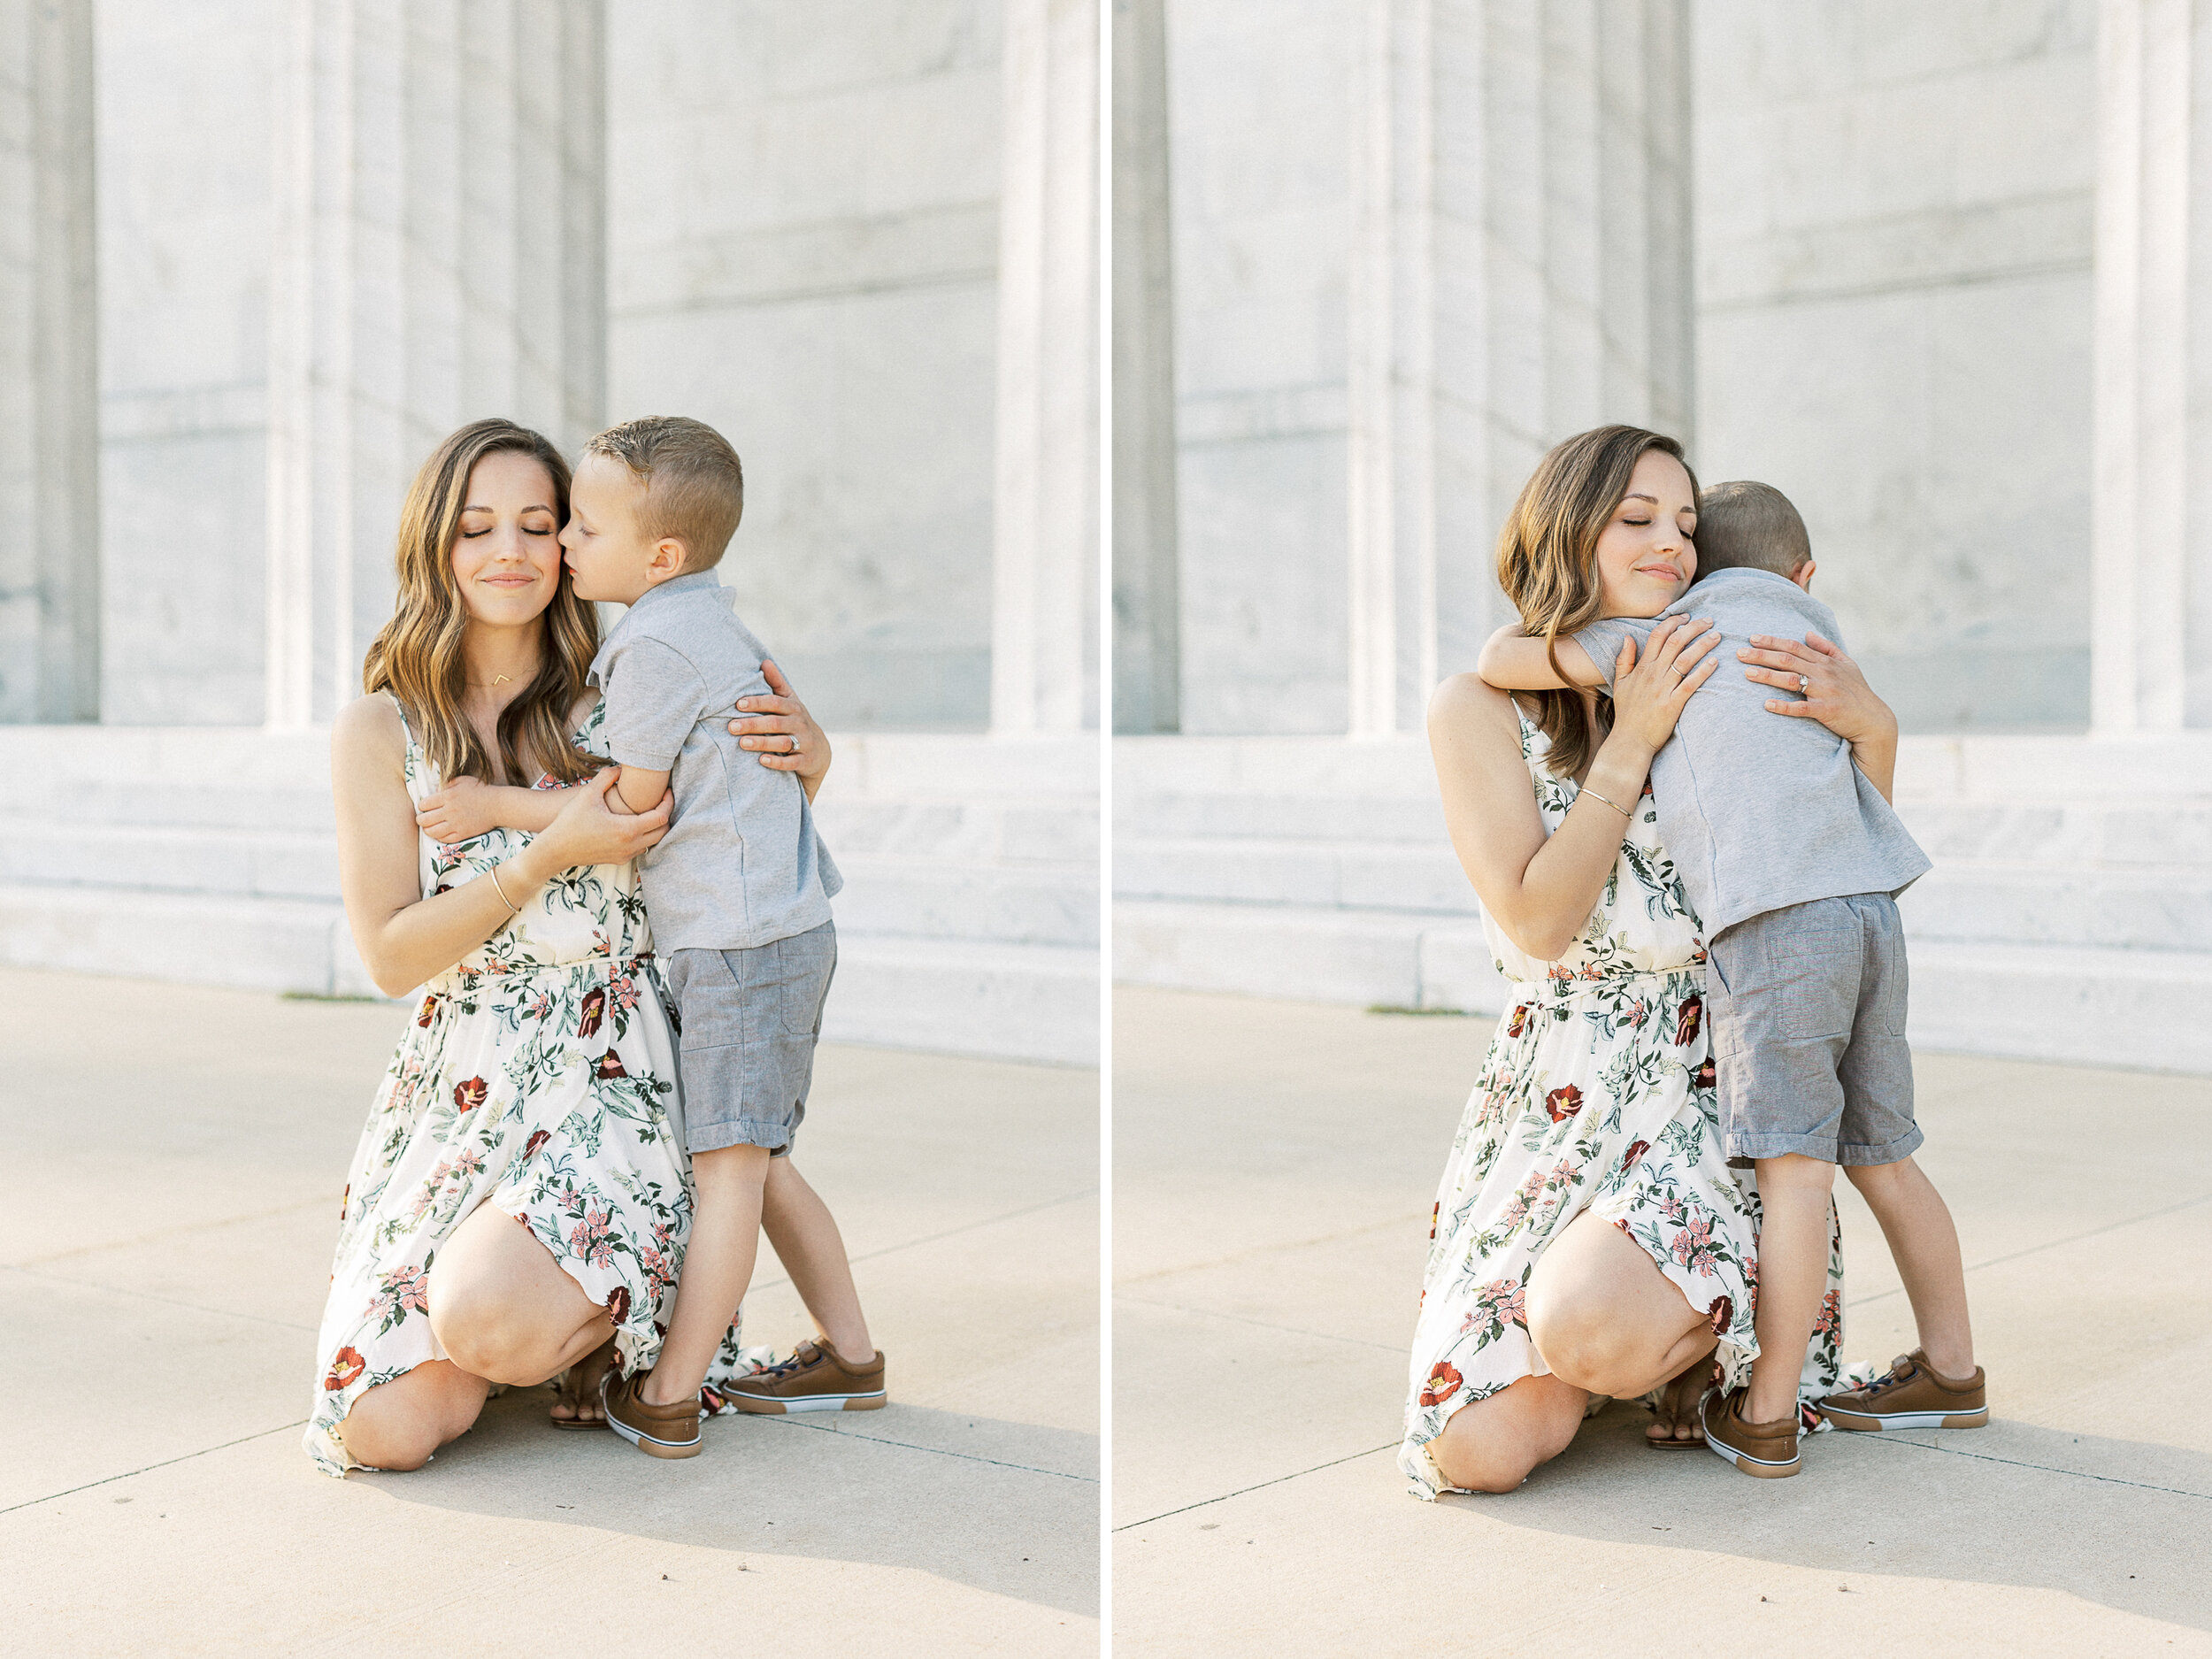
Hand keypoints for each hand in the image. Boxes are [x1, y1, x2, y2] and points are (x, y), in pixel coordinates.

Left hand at [415, 775, 498, 844]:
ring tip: (430, 828)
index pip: (423, 804)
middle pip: (424, 820)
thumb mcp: (462, 780)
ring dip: (427, 830)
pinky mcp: (463, 833)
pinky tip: (441, 833)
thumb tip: (435, 790)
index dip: (422, 806)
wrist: (497, 805)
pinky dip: (439, 837)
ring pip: (431, 832)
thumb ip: (447, 784)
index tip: (425, 807)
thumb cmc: (481, 790)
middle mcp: (449, 811)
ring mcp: (456, 824)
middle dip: (421, 820)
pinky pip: (444, 839)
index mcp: (447, 796)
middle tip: (423, 819)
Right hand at [517, 769, 669, 878]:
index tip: (667, 791)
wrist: (555, 850)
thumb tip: (620, 768)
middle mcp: (630, 846)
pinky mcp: (619, 860)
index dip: (668, 802)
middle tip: (661, 800)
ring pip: (653, 842)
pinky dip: (644, 836)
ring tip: (649, 810)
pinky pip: (641, 848)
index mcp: (627, 830)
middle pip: (663, 831)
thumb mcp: (588, 795)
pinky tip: (635, 823)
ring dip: (656, 827)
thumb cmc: (570, 822)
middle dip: (665, 814)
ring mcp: (626, 855)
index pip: (661, 817)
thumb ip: (606, 777)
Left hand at [729, 659, 829, 788]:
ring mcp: (804, 742)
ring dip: (762, 743)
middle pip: (775, 723)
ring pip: (782, 743)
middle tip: (731, 726)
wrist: (819, 751)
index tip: (738, 704)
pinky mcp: (805, 761)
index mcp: (793, 707)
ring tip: (742, 743)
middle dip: (752, 725)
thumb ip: (776, 683)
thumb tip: (764, 661)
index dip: (757, 703)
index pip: (774, 702)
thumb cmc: (796, 721)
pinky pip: (791, 762)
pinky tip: (762, 760)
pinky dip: (777, 762)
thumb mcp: (790, 702)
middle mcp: (799, 724)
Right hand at [1606, 616, 1718, 755]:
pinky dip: (1704, 671)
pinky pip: (1691, 683)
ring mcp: (1663, 689)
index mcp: (1641, 668)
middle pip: (1675, 642)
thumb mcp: (1620, 683)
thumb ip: (1624, 659)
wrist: (1629, 741)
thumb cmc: (1626, 713)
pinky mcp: (1673, 704)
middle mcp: (1652, 675)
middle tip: (1709, 621)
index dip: (1673, 622)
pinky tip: (1715, 662)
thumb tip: (1627, 636)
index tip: (1686, 616)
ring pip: (1686, 659)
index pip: (1657, 636)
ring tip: (1717, 636)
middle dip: (1694, 627)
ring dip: (1703, 644)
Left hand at [1739, 631, 1895, 746]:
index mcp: (1825, 662)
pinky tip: (1767, 705)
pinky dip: (1784, 706)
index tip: (1752, 638)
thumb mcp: (1847, 664)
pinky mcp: (1826, 711)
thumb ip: (1826, 647)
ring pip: (1791, 680)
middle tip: (1739, 653)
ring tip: (1747, 674)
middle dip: (1761, 655)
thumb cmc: (1857, 691)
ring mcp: (1825, 692)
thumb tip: (1808, 632)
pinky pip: (1802, 708)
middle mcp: (1824, 673)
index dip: (1772, 641)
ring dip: (1767, 676)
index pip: (1794, 647)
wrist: (1873, 719)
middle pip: (1788, 660)